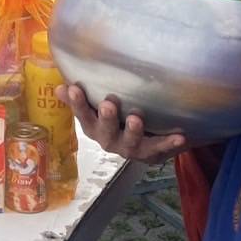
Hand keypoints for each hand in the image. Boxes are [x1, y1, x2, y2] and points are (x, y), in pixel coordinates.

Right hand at [59, 84, 188, 164]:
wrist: (146, 144)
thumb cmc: (116, 120)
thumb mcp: (96, 109)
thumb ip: (80, 99)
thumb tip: (59, 87)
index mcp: (94, 128)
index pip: (83, 116)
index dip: (78, 104)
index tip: (74, 88)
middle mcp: (110, 141)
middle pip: (105, 132)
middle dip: (107, 119)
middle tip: (108, 104)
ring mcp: (130, 149)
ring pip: (130, 143)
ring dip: (133, 132)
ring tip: (136, 119)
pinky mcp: (152, 153)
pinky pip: (160, 149)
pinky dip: (169, 144)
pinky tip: (180, 137)